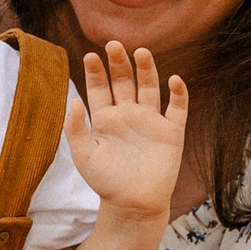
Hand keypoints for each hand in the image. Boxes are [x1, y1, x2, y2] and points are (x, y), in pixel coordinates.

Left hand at [67, 42, 187, 217]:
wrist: (133, 205)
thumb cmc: (106, 182)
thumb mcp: (84, 156)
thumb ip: (75, 130)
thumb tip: (72, 101)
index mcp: (105, 118)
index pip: (99, 88)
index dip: (95, 71)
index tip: (90, 55)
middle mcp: (128, 114)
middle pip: (123, 81)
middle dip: (118, 63)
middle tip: (113, 44)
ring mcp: (151, 121)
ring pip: (149, 88)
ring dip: (146, 70)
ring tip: (140, 52)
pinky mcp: (171, 132)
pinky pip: (177, 109)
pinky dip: (178, 94)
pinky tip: (174, 80)